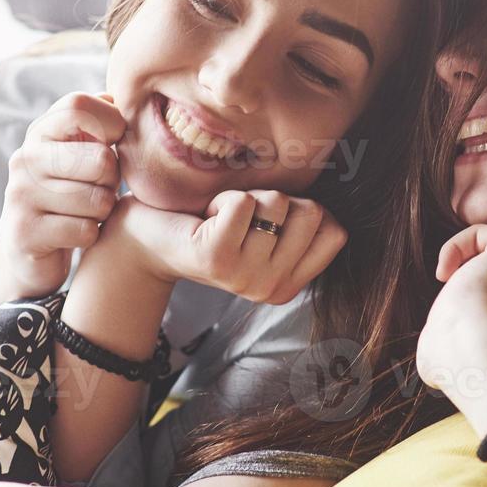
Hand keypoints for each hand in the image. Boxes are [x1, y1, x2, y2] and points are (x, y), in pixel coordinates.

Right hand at [0, 91, 124, 297]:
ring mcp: (20, 196)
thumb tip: (114, 97)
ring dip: (103, 212)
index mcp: (40, 132)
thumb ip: (97, 124)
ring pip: (97, 200)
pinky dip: (90, 236)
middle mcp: (24, 158)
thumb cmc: (69, 193)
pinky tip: (75, 233)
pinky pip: (85, 231)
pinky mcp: (24, 233)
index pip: (79, 106)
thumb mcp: (80, 152)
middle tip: (100, 188)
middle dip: (112, 180)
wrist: (28, 250)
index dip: (111, 124)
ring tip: (87, 212)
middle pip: (100, 159)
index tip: (113, 144)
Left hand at [93, 190, 346, 304]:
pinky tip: (205, 219)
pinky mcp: (218, 259)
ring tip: (220, 220)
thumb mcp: (267, 231)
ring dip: (245, 198)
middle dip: (275, 200)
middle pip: (312, 212)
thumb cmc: (212, 225)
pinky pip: (245, 202)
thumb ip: (303, 225)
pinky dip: (224, 198)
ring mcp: (246, 277)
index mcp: (288, 285)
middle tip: (242, 220)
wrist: (149, 238)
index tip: (270, 223)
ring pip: (277, 202)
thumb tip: (327, 209)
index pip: (336, 232)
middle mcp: (271, 288)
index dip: (305, 211)